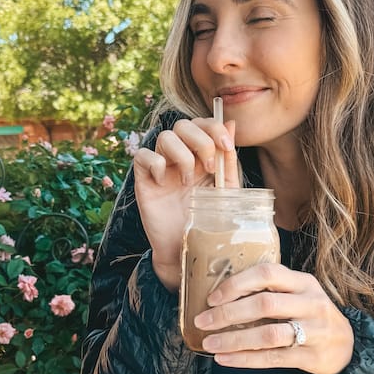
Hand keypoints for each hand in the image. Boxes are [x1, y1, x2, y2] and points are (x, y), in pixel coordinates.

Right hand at [132, 118, 239, 290]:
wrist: (186, 249)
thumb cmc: (207, 220)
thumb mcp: (225, 189)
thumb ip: (227, 159)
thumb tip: (232, 123)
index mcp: (199, 155)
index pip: (202, 124)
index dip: (214, 127)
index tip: (226, 146)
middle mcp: (179, 156)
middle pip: (183, 124)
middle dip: (200, 141)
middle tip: (208, 168)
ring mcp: (160, 166)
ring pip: (164, 137)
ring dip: (181, 155)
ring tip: (188, 180)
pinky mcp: (143, 179)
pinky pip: (142, 156)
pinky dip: (155, 164)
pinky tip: (165, 183)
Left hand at [192, 262, 354, 373]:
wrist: (348, 346)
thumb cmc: (311, 316)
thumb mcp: (300, 294)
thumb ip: (272, 290)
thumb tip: (222, 294)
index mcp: (304, 282)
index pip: (267, 274)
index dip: (237, 283)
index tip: (213, 297)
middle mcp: (311, 304)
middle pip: (265, 304)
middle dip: (228, 313)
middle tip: (202, 321)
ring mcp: (314, 331)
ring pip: (268, 334)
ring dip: (234, 339)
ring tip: (209, 343)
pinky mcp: (311, 357)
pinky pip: (273, 358)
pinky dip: (245, 359)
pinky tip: (225, 359)